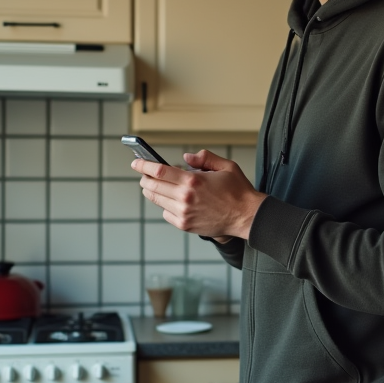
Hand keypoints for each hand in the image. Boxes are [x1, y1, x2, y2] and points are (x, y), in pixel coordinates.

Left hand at [132, 150, 264, 241]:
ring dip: (152, 191)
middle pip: (152, 186)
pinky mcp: (185, 225)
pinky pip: (166, 213)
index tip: (136, 162)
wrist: (246, 216)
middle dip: (144, 178)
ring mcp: (183, 213)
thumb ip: (204, 158)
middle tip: (143, 174)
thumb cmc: (238, 191)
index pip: (159, 171)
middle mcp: (185, 198)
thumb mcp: (226, 166)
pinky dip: (165, 205)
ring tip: (154, 186)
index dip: (144, 165)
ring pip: (157, 200)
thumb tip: (186, 157)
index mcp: (193, 181)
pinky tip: (171, 201)